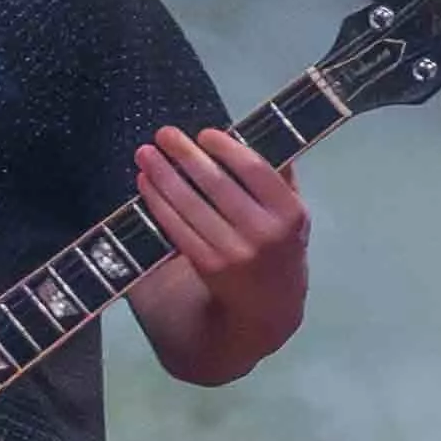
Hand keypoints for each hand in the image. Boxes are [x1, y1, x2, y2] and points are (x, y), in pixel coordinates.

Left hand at [138, 125, 307, 295]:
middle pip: (216, 183)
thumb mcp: (294, 215)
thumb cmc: (281, 248)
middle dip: (185, 155)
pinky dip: (158, 203)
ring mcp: (233, 251)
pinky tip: (146, 184)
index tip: (204, 134)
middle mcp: (264, 232)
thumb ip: (280, 179)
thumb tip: (250, 136)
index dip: (225, 148)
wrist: (269, 306)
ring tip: (146, 155)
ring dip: (162, 175)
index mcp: (289, 213)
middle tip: (164, 134)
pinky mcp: (207, 265)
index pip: (254, 169)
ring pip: (190, 205)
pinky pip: (176, 227)